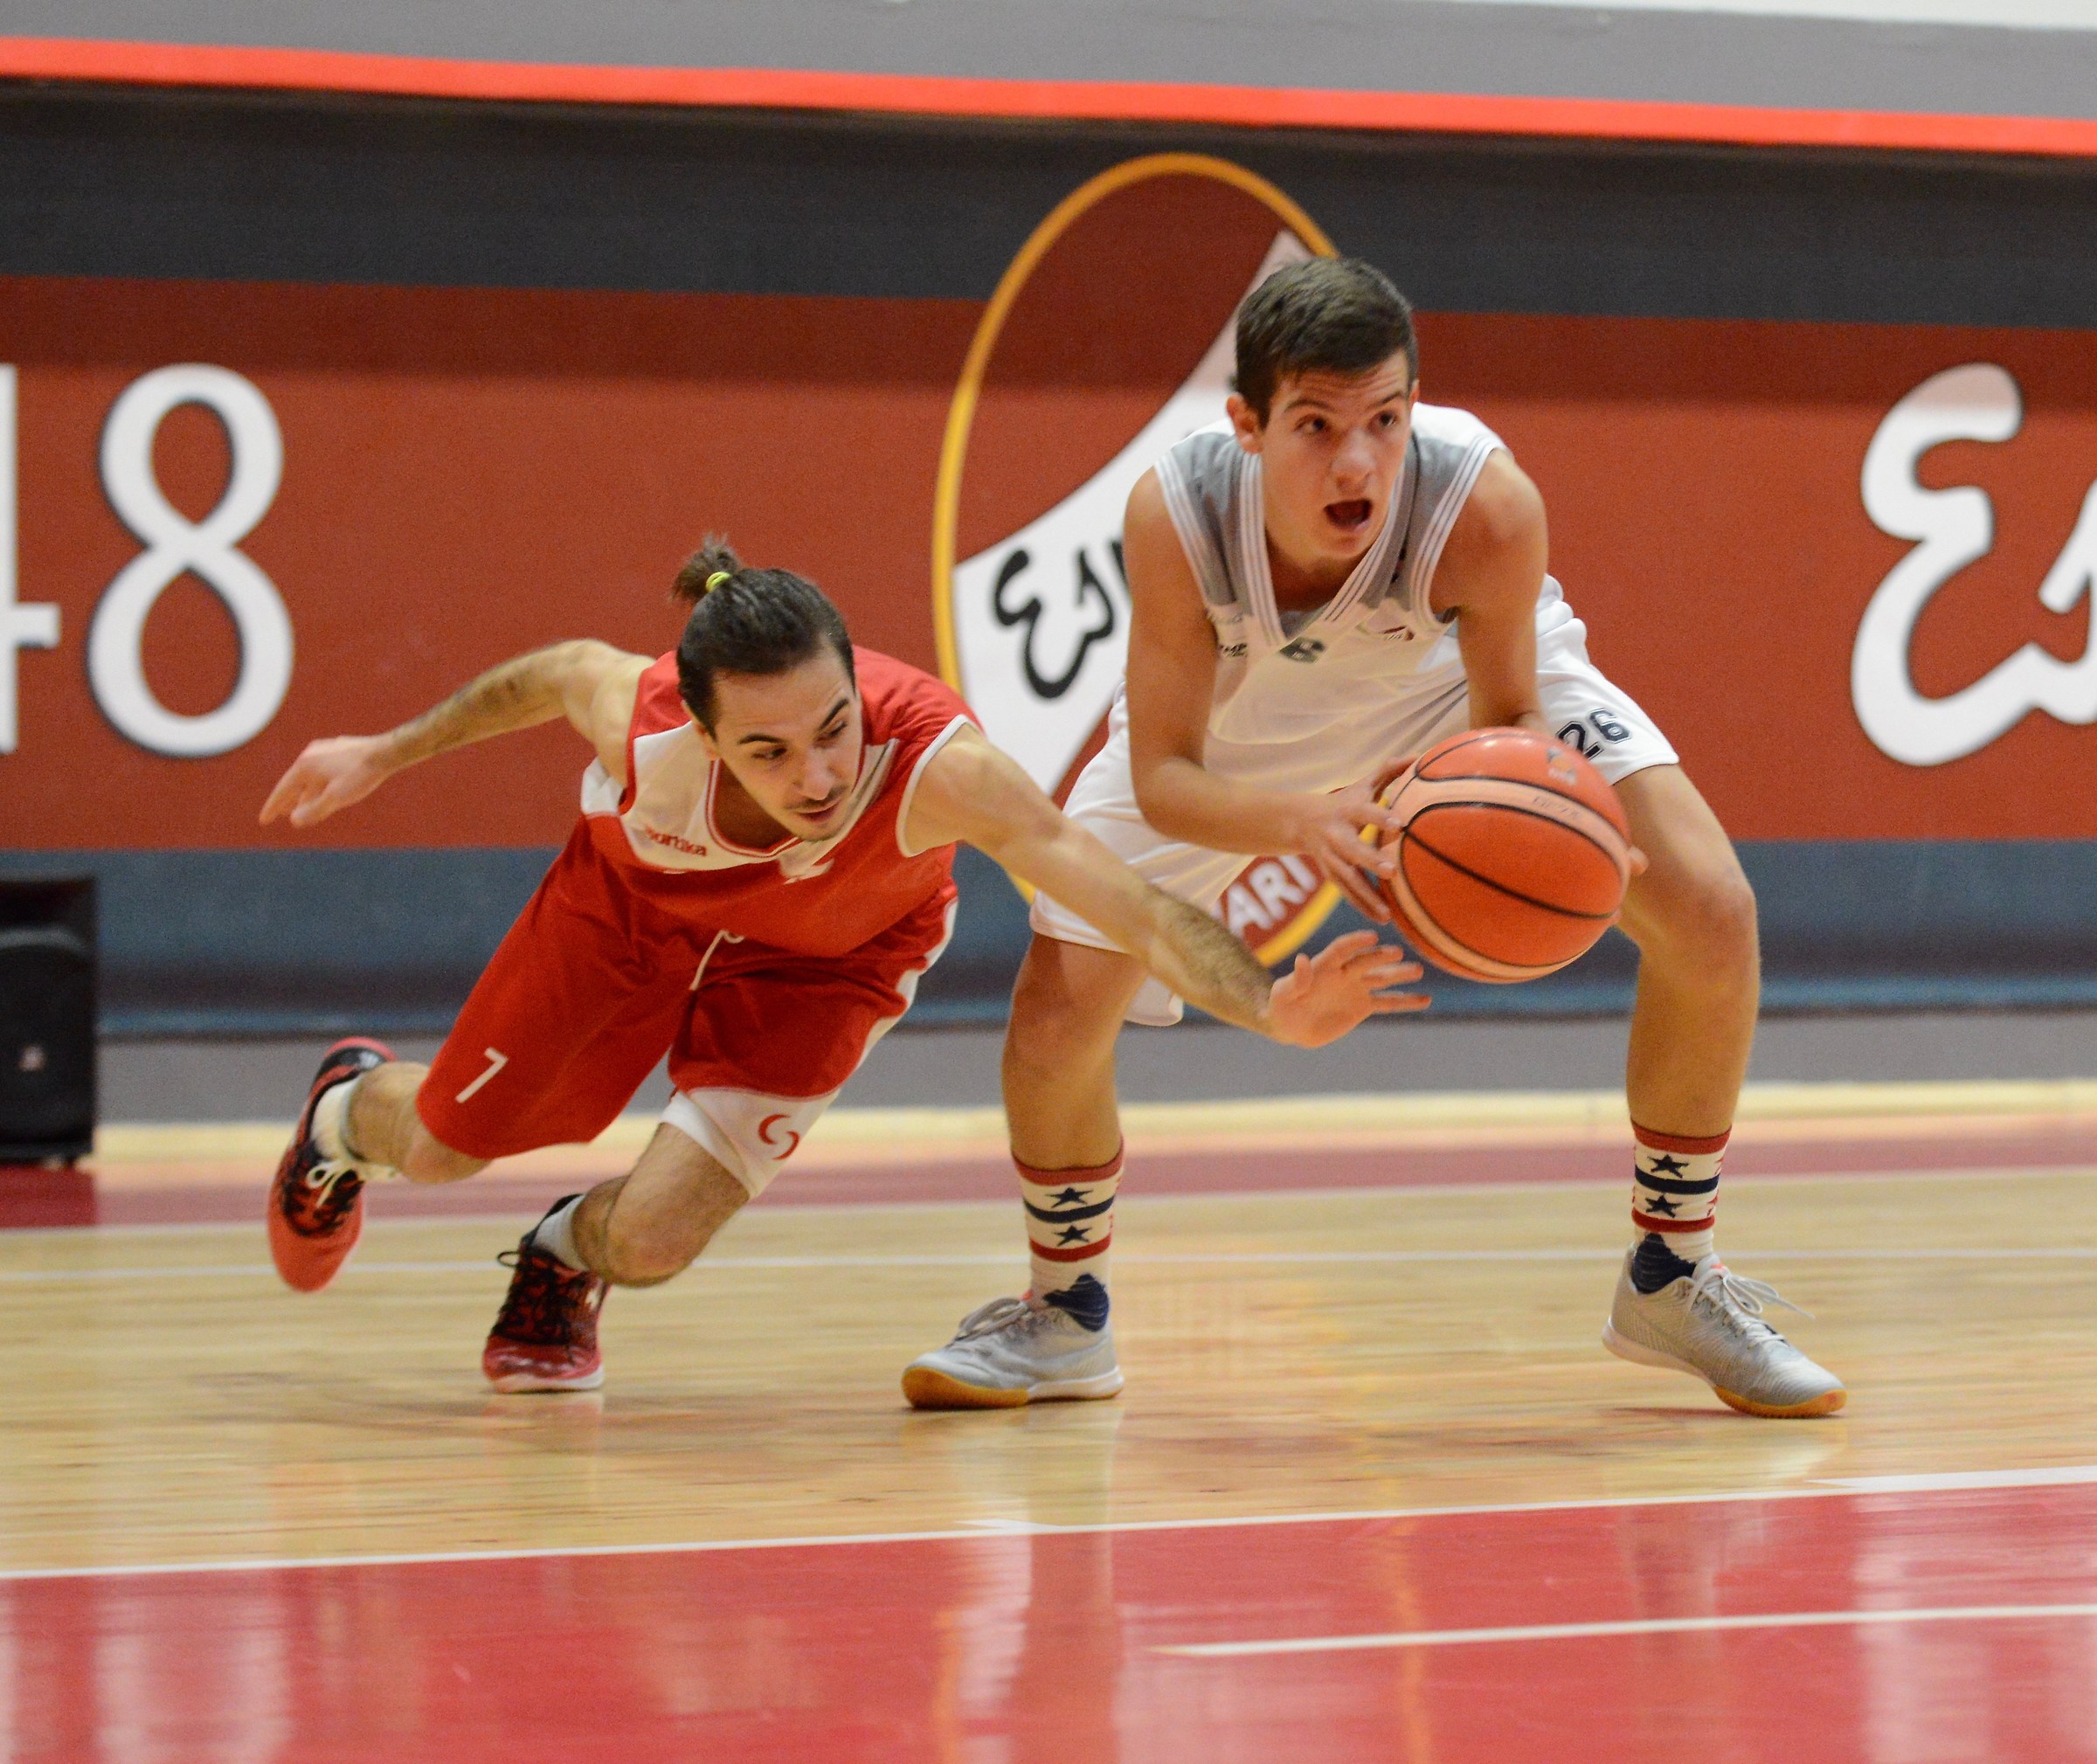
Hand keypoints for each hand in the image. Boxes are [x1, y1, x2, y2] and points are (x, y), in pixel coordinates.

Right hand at [259, 735, 397, 827]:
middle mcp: (310, 755)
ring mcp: (324, 751)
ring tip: (298, 809)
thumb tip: (294, 820)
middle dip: (287, 801)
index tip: (264, 820)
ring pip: (309, 779)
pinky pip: (321, 773)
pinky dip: (317, 787)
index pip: (283, 790)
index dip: (273, 807)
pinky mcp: (338, 752)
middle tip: (278, 815)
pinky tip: (321, 794)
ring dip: (303, 795)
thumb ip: (314, 809)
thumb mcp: (336, 797)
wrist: (387, 752)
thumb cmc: (361, 774)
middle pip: (294, 783)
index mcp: (305, 765)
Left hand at [1264, 930, 1428, 1047]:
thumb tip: (1301, 959)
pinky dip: (1406, 1002)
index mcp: (1324, 965)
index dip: (1355, 942)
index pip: (1341, 949)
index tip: (1372, 937)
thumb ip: (1296, 980)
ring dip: (1399, 975)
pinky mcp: (1363, 1006)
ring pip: (1382, 979)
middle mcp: (1344, 973)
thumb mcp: (1283, 995)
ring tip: (1418, 971)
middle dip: (1380, 957)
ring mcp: (1356, 988)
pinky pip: (1388, 1003)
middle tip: (1397, 954)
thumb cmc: (1281, 1007)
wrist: (1290, 1026)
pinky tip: (1426, 999)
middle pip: (1365, 962)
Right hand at [1290, 776, 1411, 922]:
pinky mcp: (1329, 874)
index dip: (1379, 817)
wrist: (1300, 821)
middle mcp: (1336, 835)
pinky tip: (1382, 919)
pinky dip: (1363, 906)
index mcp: (1347, 810)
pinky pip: (1346, 893)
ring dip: (1366, 895)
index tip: (1400, 824)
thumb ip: (1389, 771)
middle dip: (1369, 860)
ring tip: (1387, 914)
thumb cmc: (1345, 802)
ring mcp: (1330, 857)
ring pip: (1346, 878)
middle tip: (1391, 871)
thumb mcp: (1362, 784)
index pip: (1364, 812)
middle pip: (1351, 849)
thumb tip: (1420, 755)